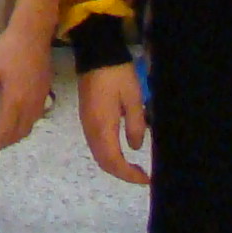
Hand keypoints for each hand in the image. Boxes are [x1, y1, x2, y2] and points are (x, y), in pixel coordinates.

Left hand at [0, 24, 55, 152]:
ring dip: (15, 135)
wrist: (33, 33)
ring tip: (1, 136)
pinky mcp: (46, 91)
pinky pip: (36, 117)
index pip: (4, 133)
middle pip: (19, 134)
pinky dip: (25, 125)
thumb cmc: (7, 50)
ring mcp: (41, 99)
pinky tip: (17, 119)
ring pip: (29, 127)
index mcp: (15, 101)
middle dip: (4, 143)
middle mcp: (31, 105)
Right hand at [77, 62, 149, 184]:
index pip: (114, 161)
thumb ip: (136, 125)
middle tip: (141, 175)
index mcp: (103, 127)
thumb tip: (135, 147)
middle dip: (122, 173)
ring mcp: (86, 123)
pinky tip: (121, 150)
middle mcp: (91, 129)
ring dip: (114, 165)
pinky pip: (95, 144)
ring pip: (98, 154)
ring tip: (133, 166)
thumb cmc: (117, 75)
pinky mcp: (86, 116)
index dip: (129, 175)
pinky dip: (108, 154)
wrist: (96, 53)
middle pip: (103, 162)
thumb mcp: (134, 98)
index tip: (145, 179)